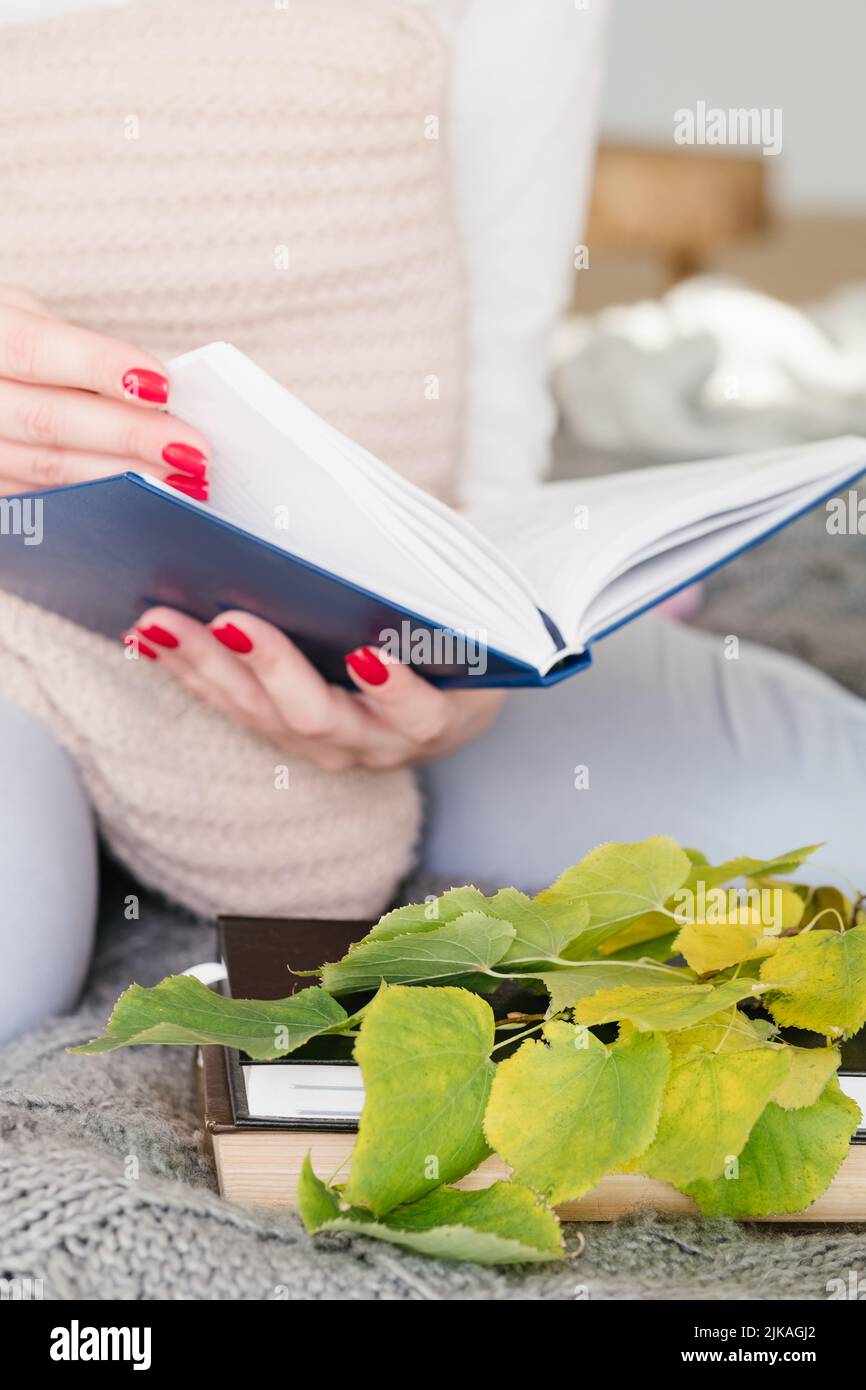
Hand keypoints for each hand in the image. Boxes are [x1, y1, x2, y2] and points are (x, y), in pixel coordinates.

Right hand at [0, 284, 209, 498]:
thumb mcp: (19, 317)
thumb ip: (74, 348)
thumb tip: (156, 390)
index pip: (34, 351)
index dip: (97, 365)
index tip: (161, 385)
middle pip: (49, 421)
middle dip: (129, 436)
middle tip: (194, 451)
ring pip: (48, 469)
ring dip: (123, 476)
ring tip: (183, 481)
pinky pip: (44, 500)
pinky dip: (99, 499)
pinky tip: (143, 499)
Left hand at [125, 607, 504, 770]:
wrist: (441, 701)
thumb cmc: (452, 639)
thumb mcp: (461, 619)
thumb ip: (432, 590)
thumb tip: (382, 522)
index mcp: (434, 717)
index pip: (417, 713)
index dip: (394, 690)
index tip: (368, 654)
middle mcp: (376, 742)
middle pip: (319, 716)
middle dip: (271, 668)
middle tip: (231, 621)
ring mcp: (326, 746)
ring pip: (261, 715)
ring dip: (208, 666)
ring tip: (163, 622)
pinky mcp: (284, 736)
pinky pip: (233, 707)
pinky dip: (191, 671)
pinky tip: (151, 635)